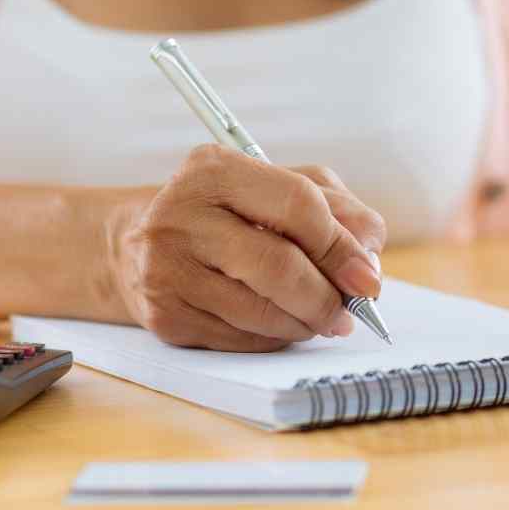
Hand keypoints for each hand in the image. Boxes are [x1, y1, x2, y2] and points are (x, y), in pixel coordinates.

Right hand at [105, 145, 386, 350]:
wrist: (138, 246)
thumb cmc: (227, 213)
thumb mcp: (280, 189)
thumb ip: (337, 210)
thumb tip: (370, 255)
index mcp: (214, 170)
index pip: (297, 206)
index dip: (342, 247)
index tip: (369, 277)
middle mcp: (180, 216)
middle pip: (279, 267)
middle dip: (326, 297)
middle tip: (349, 311)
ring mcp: (166, 269)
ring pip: (262, 313)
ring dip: (305, 323)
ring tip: (318, 318)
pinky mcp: (164, 316)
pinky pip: (240, 339)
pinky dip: (274, 338)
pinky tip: (278, 324)